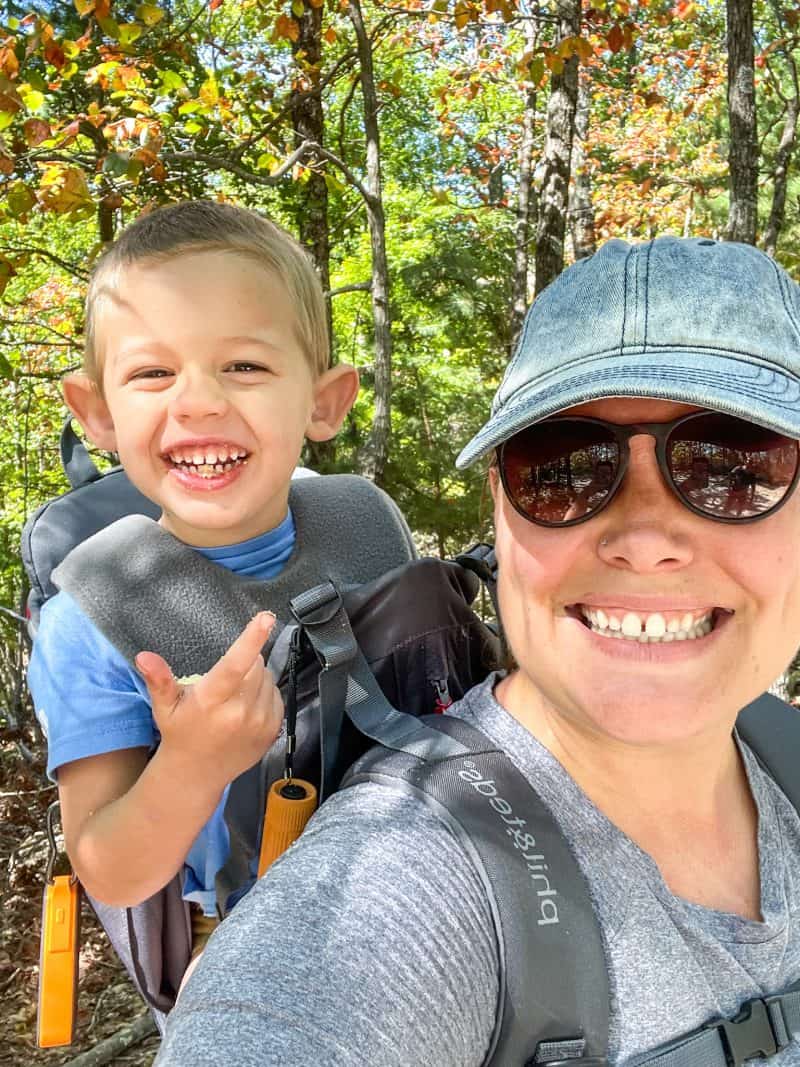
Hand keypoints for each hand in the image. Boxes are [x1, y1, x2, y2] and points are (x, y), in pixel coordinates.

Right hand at [135, 612, 282, 787]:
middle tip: (226, 679)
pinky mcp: (272, 730)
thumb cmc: (180, 734)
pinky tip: (245, 707)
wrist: (196, 775)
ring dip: (256, 678)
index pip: (235, 664)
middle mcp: (238, 711)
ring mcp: (259, 722)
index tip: (265, 618)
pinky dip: (264, 694)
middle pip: (256, 665)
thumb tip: (144, 656)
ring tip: (234, 696)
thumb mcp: (164, 706)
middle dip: (245, 662)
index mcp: (211, 700)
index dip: (252, 638)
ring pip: (268, 678)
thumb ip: (159, 679)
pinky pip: (276, 695)